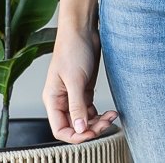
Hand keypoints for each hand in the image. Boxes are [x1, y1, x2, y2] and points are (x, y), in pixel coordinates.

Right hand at [42, 24, 118, 143]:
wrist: (82, 29)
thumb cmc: (72, 49)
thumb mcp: (75, 79)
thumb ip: (77, 105)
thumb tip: (80, 129)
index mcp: (53, 99)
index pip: (60, 129)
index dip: (75, 135)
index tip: (92, 133)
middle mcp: (62, 99)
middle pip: (74, 126)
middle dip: (91, 128)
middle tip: (107, 122)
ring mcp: (74, 94)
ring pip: (84, 119)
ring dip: (97, 121)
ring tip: (111, 116)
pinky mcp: (84, 88)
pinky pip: (90, 109)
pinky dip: (99, 113)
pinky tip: (110, 112)